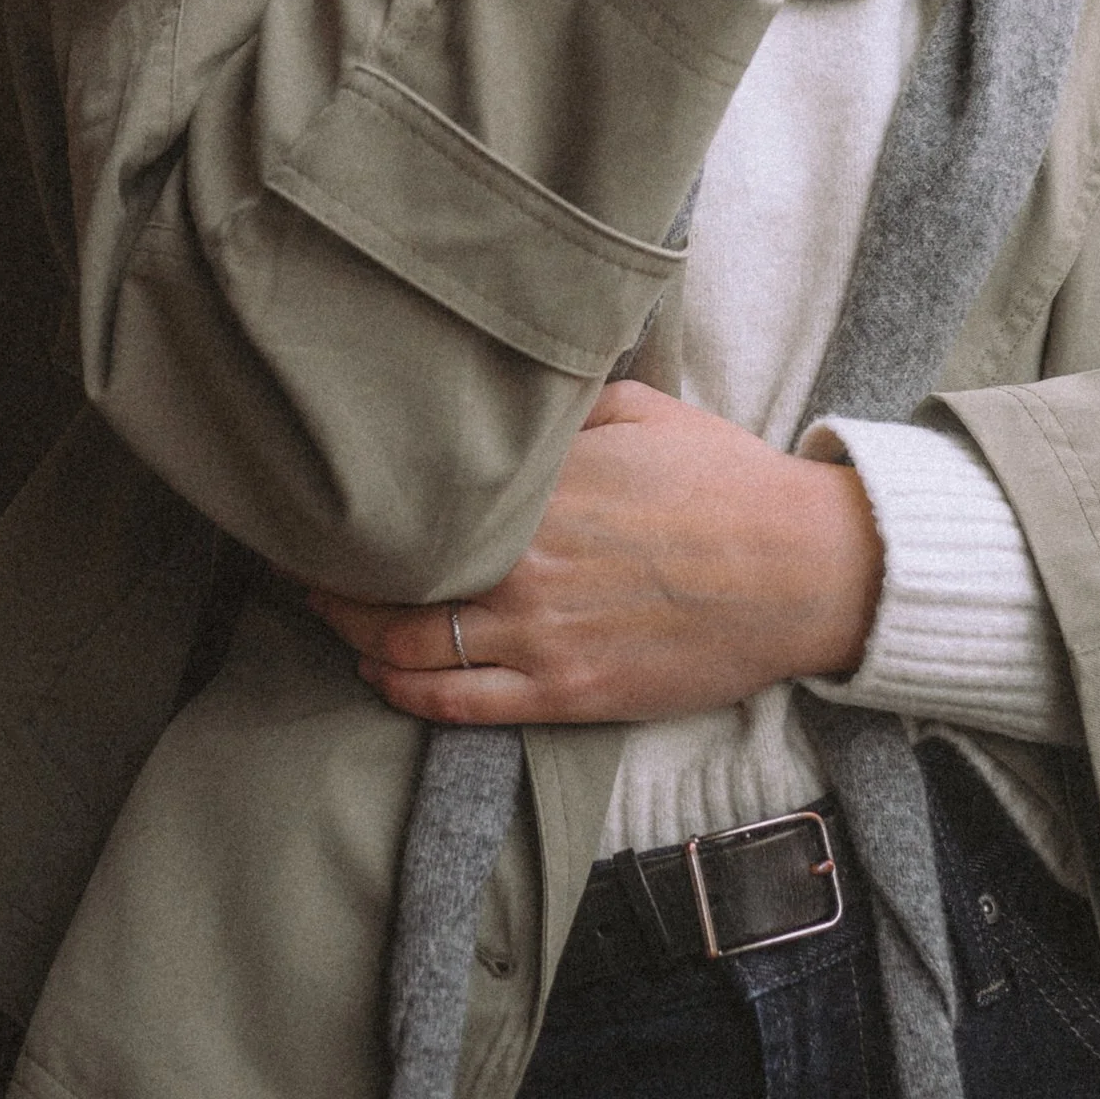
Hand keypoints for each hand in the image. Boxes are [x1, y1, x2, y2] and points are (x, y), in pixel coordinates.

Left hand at [307, 381, 883, 726]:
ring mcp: (545, 638)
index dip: (361, 504)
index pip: (419, 502)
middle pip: (394, 582)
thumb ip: (560, 408)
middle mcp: (528, 566)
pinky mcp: (569, 694)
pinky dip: (406, 692)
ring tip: (324, 613)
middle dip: (333, 574)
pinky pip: (460, 705)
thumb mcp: (640, 410)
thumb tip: (505, 393)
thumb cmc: (726, 481)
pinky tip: (380, 674)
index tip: (325, 492)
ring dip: (354, 635)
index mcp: (542, 490)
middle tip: (296, 558)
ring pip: (410, 650)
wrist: (803, 571)